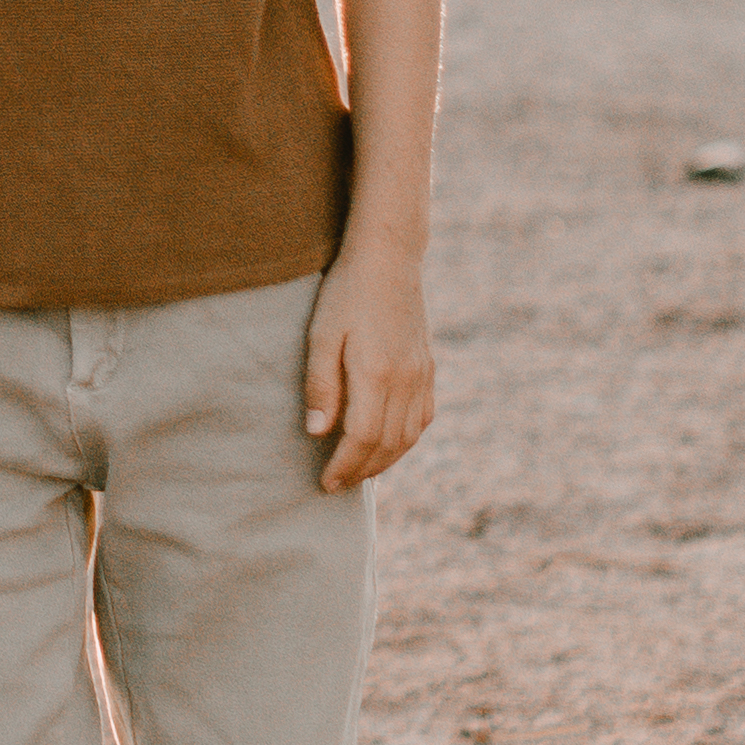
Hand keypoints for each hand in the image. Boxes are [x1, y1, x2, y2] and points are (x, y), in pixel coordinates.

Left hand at [305, 246, 434, 490]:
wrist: (388, 259)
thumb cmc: (346, 293)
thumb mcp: (321, 335)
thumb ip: (320, 385)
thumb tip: (317, 433)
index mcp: (376, 373)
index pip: (361, 438)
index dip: (343, 466)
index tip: (325, 483)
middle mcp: (405, 379)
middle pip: (387, 444)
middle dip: (361, 471)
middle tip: (337, 485)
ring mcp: (421, 374)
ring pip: (408, 436)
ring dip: (384, 461)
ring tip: (358, 472)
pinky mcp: (427, 367)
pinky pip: (422, 418)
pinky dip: (405, 440)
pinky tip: (387, 445)